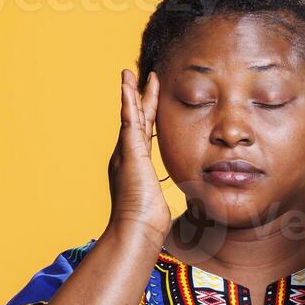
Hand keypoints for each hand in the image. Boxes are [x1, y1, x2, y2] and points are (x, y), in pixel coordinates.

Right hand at [107, 69, 169, 241]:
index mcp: (135, 165)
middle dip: (138, 98)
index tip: (151, 99)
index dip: (147, 114)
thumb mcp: (159, 203)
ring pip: (130, 115)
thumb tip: (178, 205)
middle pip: (135, 119)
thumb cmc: (148, 223)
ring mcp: (126, 153)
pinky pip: (129, 121)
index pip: (143, 133)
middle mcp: (126, 156)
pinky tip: (129, 86)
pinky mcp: (129, 152)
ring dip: (131, 93)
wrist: (136, 230)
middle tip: (138, 77)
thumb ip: (164, 197)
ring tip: (130, 74)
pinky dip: (128, 102)